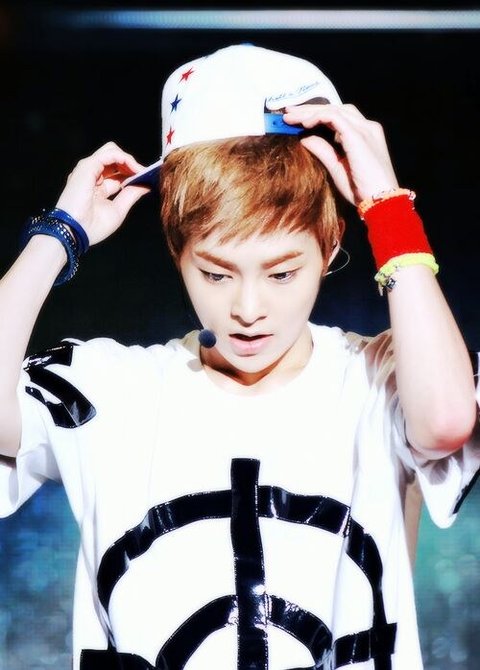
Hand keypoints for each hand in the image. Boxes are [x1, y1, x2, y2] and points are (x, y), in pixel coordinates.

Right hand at [55, 142, 149, 245]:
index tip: (148, 178)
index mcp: (98, 187)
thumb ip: (131, 194)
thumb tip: (146, 185)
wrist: (75, 231)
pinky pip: (110, 154)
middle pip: (115, 159)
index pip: (118, 173)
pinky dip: (125, 159)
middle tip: (145, 175)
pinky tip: (135, 169)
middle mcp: (92, 176)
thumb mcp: (118, 209)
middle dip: (131, 164)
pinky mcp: (88, 166)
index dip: (133, 173)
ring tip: (141, 172)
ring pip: (112, 151)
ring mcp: (89, 169)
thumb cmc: (92, 226)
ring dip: (130, 160)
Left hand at [283, 104, 398, 204]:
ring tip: (290, 117)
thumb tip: (305, 138)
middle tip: (287, 112)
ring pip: (333, 110)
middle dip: (310, 109)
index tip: (296, 120)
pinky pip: (334, 118)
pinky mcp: (359, 135)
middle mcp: (367, 127)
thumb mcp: (336, 167)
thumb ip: (323, 150)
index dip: (317, 115)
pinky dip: (318, 117)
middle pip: (335, 109)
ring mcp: (365, 129)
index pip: (339, 116)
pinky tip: (304, 123)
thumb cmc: (362, 190)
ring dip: (310, 112)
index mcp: (365, 135)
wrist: (381, 200)